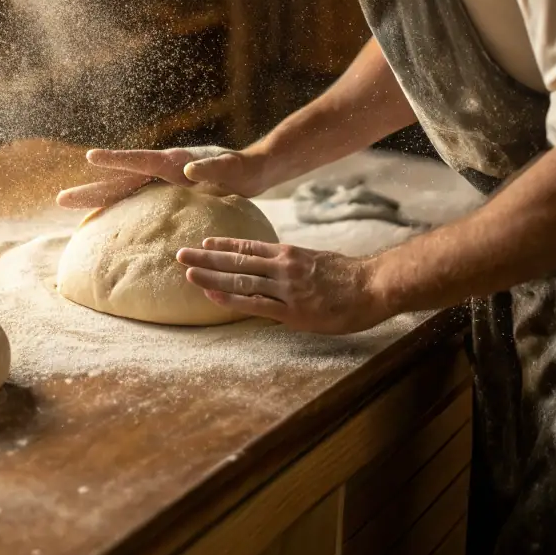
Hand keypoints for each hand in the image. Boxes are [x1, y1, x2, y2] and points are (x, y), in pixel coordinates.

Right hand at [57, 145, 275, 208]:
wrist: (250, 173)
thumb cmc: (242, 169)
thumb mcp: (231, 169)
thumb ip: (212, 167)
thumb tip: (188, 169)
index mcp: (173, 161)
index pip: (139, 160)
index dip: (116, 160)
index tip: (91, 157)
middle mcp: (161, 169)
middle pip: (120, 180)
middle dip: (92, 189)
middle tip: (61, 199)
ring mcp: (160, 181)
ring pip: (122, 190)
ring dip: (97, 198)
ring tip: (68, 204)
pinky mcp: (164, 192)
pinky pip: (134, 200)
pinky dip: (115, 206)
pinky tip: (101, 218)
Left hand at [176, 237, 387, 334]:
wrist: (375, 285)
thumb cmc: (350, 275)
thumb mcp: (318, 260)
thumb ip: (296, 264)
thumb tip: (279, 265)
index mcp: (289, 254)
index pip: (249, 248)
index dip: (224, 246)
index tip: (204, 243)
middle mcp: (282, 267)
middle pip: (237, 261)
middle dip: (206, 258)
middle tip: (180, 254)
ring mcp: (286, 289)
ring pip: (240, 281)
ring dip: (211, 276)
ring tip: (188, 272)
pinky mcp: (293, 311)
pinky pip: (256, 305)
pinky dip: (231, 300)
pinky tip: (212, 296)